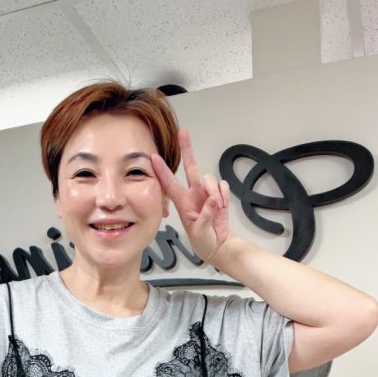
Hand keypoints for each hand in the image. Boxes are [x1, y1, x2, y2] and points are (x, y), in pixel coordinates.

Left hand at [151, 128, 230, 262]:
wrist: (217, 244)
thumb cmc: (202, 239)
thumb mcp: (200, 231)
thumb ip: (206, 214)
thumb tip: (212, 199)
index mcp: (182, 202)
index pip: (169, 183)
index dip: (162, 170)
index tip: (153, 158)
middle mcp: (193, 193)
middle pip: (190, 166)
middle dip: (187, 148)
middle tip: (183, 132)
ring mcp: (207, 192)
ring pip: (209, 178)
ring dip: (214, 192)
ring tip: (215, 208)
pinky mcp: (219, 194)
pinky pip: (223, 186)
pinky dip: (224, 196)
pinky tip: (221, 207)